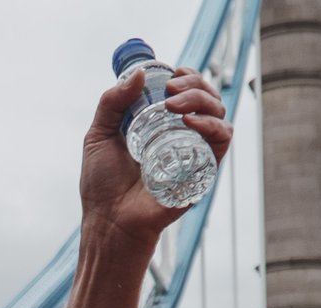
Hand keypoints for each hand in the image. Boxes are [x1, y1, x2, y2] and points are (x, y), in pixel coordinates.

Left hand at [80, 66, 229, 253]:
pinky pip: (222, 139)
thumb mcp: (98, 135)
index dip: (185, 76)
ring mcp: (195, 152)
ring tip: (174, 106)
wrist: (109, 221)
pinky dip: (212, 124)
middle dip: (194, 83)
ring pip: (218, 112)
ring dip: (201, 99)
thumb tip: (139, 73)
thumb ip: (112, 102)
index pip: (185, 90)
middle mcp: (181, 135)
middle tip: (170, 89)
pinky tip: (190, 122)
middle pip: (205, 96)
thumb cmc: (103, 185)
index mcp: (160, 124)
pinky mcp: (204, 170)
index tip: (170, 73)